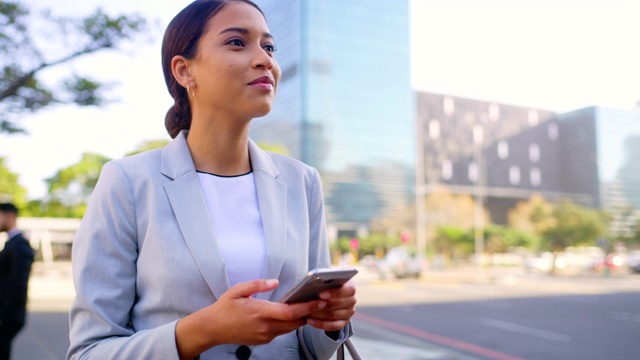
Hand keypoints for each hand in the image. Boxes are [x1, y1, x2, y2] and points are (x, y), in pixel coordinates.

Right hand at [175, 279, 326, 358]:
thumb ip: (258, 284)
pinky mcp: (263, 340)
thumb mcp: (238, 290)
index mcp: (260, 312)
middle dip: (310, 313)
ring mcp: (265, 335)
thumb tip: (275, 281)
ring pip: (290, 328)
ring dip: (300, 319)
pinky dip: (290, 324)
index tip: (319, 301)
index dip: (307, 308)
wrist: (212, 329)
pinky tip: (292, 315)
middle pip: (295, 322)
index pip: (290, 312)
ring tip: (311, 307)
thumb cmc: (224, 308)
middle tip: (322, 302)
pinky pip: (281, 332)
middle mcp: (265, 327)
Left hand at [305, 280, 355, 331]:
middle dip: (323, 305)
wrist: (330, 295)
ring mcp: (349, 313)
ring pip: (334, 315)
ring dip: (319, 314)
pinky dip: (320, 324)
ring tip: (307, 312)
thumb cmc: (327, 285)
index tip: (321, 294)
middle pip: (339, 304)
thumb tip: (314, 282)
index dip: (334, 293)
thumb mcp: (328, 281)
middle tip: (310, 305)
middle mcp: (352, 300)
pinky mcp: (343, 323)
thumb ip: (325, 281)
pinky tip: (309, 320)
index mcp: (350, 287)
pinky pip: (332, 326)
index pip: (348, 290)